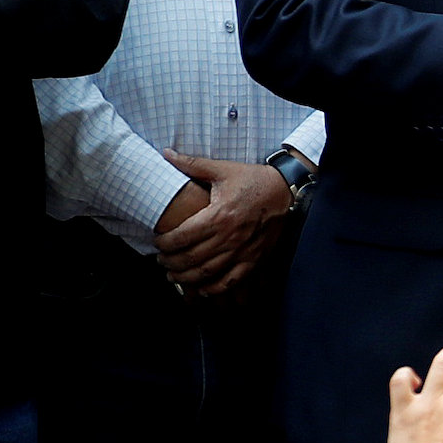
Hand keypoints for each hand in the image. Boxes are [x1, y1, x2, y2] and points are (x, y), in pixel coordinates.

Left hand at [153, 154, 290, 295]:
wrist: (285, 191)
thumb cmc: (252, 180)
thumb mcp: (222, 169)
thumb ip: (192, 164)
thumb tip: (166, 153)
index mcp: (218, 215)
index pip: (182, 237)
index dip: (164, 243)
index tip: (157, 242)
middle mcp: (229, 237)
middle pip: (191, 258)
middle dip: (170, 263)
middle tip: (161, 261)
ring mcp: (242, 250)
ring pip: (208, 272)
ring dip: (186, 277)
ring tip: (173, 276)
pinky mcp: (254, 258)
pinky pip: (232, 280)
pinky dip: (215, 288)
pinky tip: (202, 288)